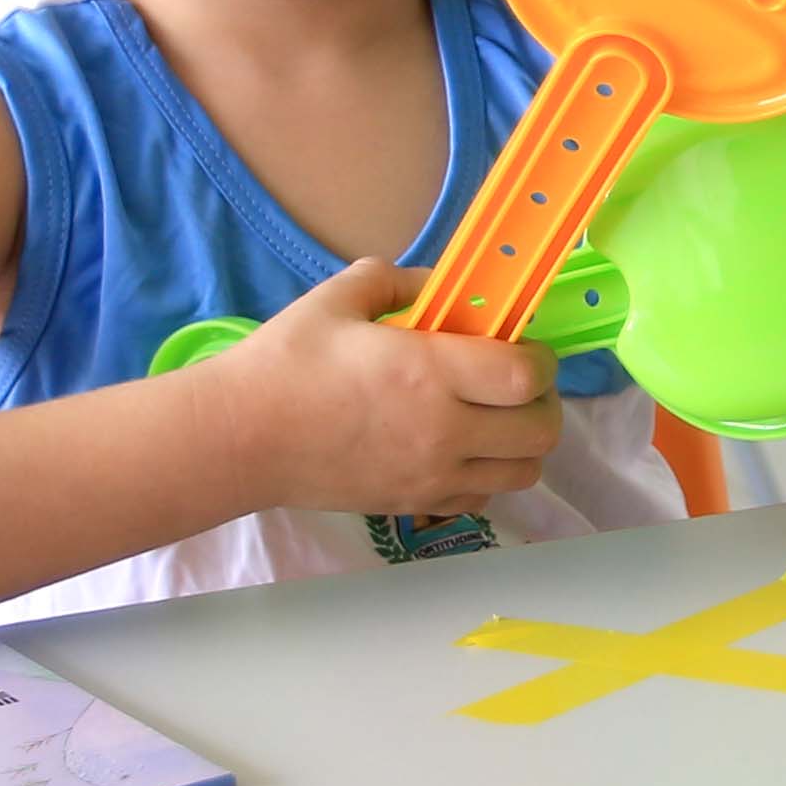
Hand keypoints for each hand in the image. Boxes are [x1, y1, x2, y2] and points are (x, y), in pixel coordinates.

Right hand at [196, 259, 559, 516]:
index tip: (525, 347)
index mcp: (430, 371)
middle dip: (544, 402)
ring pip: (523, 472)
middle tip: (520, 384)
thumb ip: (397, 281)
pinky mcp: (414, 503)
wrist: (241, 439)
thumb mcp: (338, 299)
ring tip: (499, 421)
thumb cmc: (286, 363)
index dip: (541, 359)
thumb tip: (438, 285)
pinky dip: (489, 477)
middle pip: (541, 429)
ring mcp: (432, 474)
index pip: (528, 375)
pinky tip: (464, 451)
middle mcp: (443, 429)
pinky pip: (483, 499)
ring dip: (524, 444)